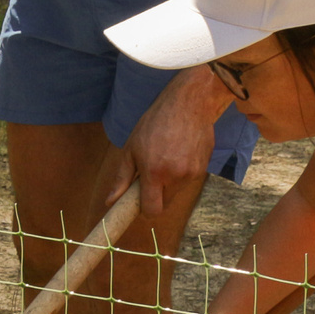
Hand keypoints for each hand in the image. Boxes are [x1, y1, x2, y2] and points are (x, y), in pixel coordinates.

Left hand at [124, 66, 225, 218]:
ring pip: (177, 191)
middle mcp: (176, 176)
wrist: (188, 103)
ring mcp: (193, 172)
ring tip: (166, 157)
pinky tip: (179, 152)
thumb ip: (122, 178)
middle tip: (150, 176)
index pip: (152, 210)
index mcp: (155, 173)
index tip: (141, 202)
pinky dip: (182, 172)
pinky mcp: (204, 167)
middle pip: (165, 203)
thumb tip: (110, 201)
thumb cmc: (155, 123)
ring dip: (169, 183)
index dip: (145, 210)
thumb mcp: (132, 148)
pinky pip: (189, 179)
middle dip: (156, 195)